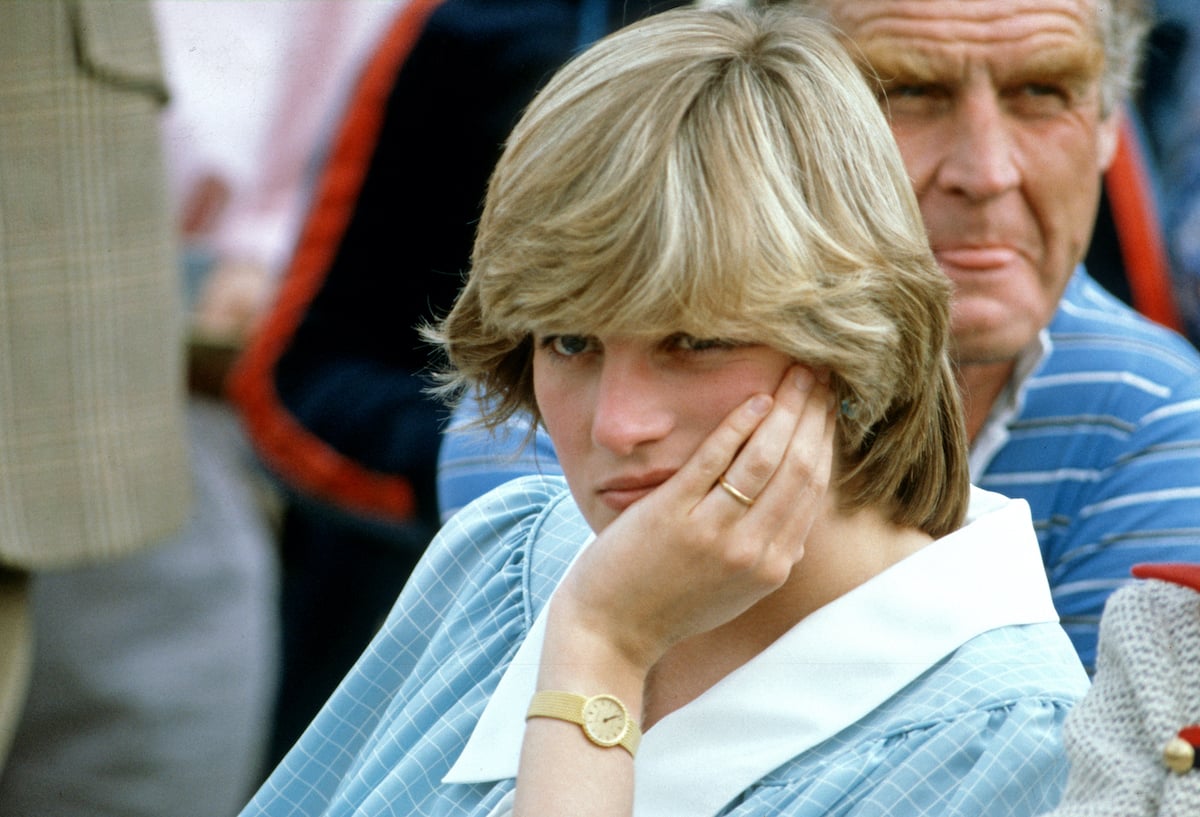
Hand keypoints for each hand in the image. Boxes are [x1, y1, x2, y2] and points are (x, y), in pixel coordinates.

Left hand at [552, 365, 835, 676]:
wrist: (611, 631)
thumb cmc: (670, 607)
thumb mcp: (736, 594)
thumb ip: (769, 559)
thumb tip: (800, 527)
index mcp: (772, 566)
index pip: (813, 490)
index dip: (826, 440)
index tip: (831, 406)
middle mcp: (752, 551)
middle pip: (799, 468)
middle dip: (815, 415)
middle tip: (823, 374)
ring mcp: (712, 532)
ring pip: (765, 459)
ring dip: (787, 409)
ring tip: (796, 373)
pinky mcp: (672, 514)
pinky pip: (714, 460)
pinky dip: (738, 425)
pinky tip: (755, 398)